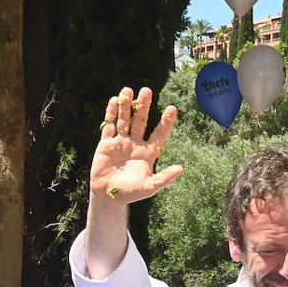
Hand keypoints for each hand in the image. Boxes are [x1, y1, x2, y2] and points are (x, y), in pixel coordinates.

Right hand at [91, 86, 182, 205]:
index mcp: (148, 153)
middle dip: (144, 106)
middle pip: (141, 121)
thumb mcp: (149, 187)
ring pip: (124, 119)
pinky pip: (109, 126)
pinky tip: (113, 100)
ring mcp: (120, 142)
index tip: (172, 108)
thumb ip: (164, 178)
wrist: (107, 196)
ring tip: (128, 90)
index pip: (159, 133)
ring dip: (126, 105)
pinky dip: (110, 113)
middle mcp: (135, 144)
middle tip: (147, 91)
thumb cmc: (130, 193)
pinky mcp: (106, 144)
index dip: (166, 122)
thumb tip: (181, 169)